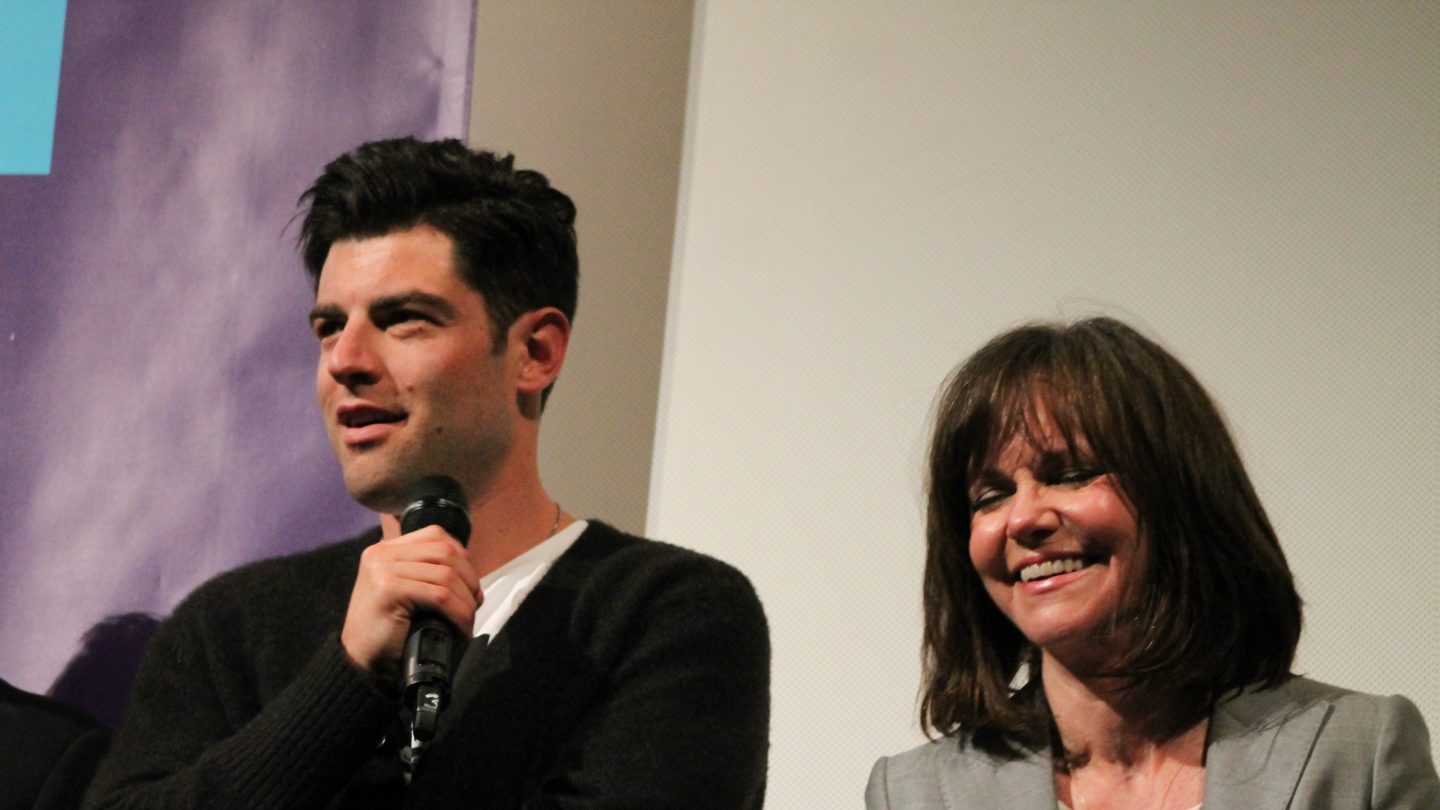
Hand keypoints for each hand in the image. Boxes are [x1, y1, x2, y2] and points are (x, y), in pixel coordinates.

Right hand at [339, 525, 480, 677]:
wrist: (362, 666)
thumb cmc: (389, 633)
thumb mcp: (407, 593)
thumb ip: (427, 575)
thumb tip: (472, 579)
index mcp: (385, 550)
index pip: (436, 536)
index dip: (462, 558)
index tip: (470, 585)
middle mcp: (381, 554)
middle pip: (444, 552)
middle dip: (468, 579)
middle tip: (474, 605)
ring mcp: (383, 570)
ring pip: (446, 575)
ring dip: (466, 601)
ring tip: (468, 621)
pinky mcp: (388, 590)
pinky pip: (440, 596)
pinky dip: (458, 613)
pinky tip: (461, 629)